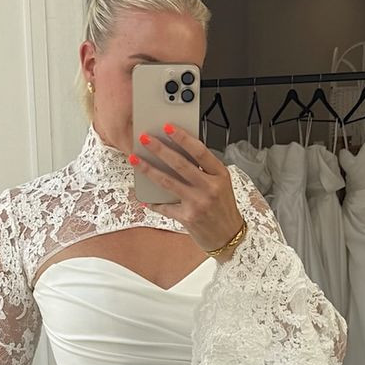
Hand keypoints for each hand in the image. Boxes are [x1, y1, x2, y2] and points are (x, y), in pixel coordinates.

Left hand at [129, 126, 244, 254]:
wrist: (229, 236)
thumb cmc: (223, 208)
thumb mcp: (222, 184)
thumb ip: (204, 170)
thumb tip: (177, 153)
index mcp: (220, 175)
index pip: (200, 151)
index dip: (183, 138)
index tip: (168, 127)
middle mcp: (210, 188)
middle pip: (180, 164)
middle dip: (159, 149)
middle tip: (144, 138)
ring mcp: (198, 203)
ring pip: (167, 182)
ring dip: (148, 169)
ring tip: (135, 159)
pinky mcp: (188, 218)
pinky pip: (165, 206)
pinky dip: (153, 202)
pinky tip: (143, 196)